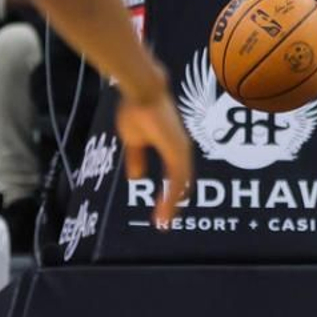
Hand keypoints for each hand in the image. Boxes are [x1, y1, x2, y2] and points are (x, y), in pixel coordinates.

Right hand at [116, 89, 192, 228]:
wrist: (141, 93)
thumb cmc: (138, 110)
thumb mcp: (134, 141)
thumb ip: (137, 159)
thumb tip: (136, 178)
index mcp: (173, 148)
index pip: (176, 177)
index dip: (169, 194)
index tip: (160, 211)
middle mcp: (181, 151)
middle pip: (182, 184)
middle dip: (172, 205)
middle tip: (163, 223)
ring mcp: (182, 150)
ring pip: (182, 186)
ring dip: (172, 205)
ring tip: (162, 223)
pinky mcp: (179, 150)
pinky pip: (178, 180)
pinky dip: (171, 196)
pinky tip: (164, 210)